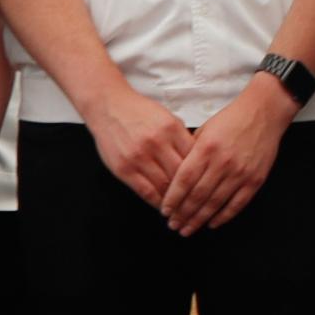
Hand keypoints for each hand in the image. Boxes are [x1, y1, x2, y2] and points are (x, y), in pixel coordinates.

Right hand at [88, 81, 193, 207]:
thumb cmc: (139, 112)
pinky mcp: (124, 169)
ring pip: (165, 185)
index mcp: (172, 128)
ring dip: (175, 199)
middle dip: (191, 190)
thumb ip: (182, 137)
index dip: (202, 173)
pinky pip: (145, 191)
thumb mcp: (167, 117)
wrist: (108, 107)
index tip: (206, 184)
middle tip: (197, 200)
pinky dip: (157, 201)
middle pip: (182, 174)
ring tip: (182, 207)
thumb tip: (198, 158)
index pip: (194, 157)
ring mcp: (139, 157)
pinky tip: (163, 205)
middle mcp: (157, 143)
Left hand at [161, 76, 297, 236]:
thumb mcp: (204, 130)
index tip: (164, 210)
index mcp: (206, 148)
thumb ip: (190, 153)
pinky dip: (224, 216)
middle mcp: (222, 162)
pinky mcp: (255, 179)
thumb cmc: (231, 119)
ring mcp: (240, 172)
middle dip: (182, 214)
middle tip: (173, 225)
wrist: (264, 112)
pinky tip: (212, 223)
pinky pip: (237, 203)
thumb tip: (176, 178)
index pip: (184, 180)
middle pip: (198, 196)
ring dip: (199, 219)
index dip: (173, 198)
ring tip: (187, 229)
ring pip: (215, 203)